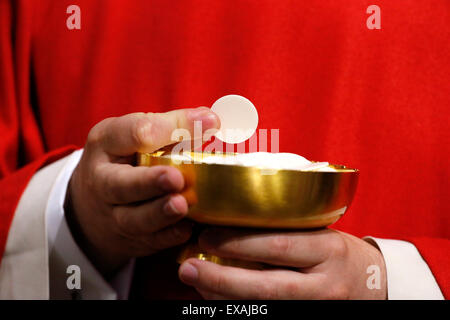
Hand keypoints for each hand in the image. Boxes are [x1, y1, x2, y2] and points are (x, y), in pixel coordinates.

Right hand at [66, 108, 219, 276]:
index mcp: (106, 144)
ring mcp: (112, 215)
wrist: (92, 205)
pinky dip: (168, 237)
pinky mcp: (129, 239)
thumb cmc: (123, 161)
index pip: (134, 132)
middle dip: (148, 182)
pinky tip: (188, 229)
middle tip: (175, 178)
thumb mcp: (134, 135)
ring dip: (159, 214)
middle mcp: (103, 182)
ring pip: (132, 219)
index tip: (209, 122)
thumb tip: (211, 120)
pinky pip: (148, 242)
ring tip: (181, 206)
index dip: (171, 128)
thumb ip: (172, 126)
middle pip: (121, 185)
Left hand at [178, 228, 386, 298]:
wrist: (375, 286)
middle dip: (223, 278)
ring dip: (224, 298)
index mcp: (328, 250)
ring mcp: (317, 308)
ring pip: (266, 308)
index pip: (281, 245)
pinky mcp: (307, 319)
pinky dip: (241, 310)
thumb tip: (233, 217)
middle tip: (188, 266)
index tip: (207, 233)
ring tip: (195, 284)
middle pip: (269, 286)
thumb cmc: (339, 253)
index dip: (240, 242)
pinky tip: (215, 301)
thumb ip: (287, 229)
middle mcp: (323, 284)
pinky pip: (270, 317)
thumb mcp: (322, 233)